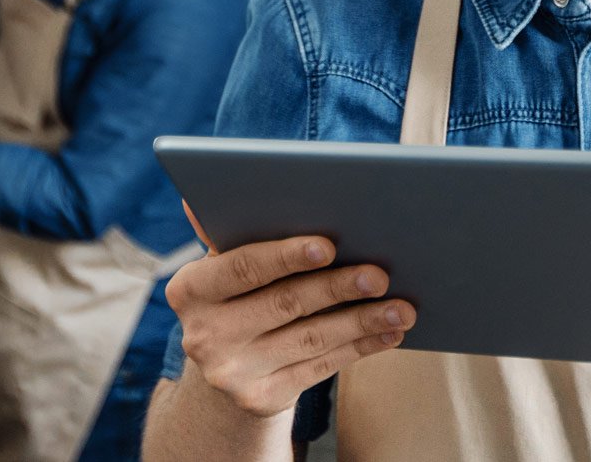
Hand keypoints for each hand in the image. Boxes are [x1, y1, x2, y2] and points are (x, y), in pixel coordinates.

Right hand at [166, 214, 414, 417]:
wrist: (226, 370)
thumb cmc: (238, 297)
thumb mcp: (224, 266)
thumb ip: (231, 233)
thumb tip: (212, 191)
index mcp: (190, 289)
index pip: (242, 267)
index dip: (285, 256)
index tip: (328, 246)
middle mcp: (204, 334)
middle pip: (284, 303)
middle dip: (337, 287)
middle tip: (380, 275)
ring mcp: (231, 372)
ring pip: (310, 339)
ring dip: (362, 321)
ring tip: (401, 308)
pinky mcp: (260, 398)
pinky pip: (320, 368)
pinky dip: (359, 348)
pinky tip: (388, 333)